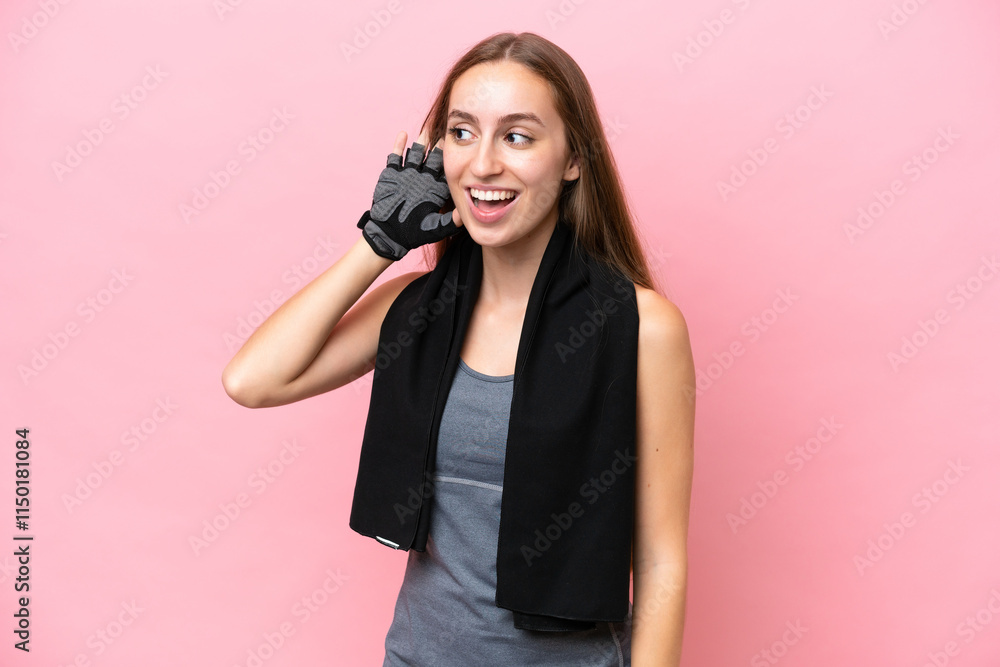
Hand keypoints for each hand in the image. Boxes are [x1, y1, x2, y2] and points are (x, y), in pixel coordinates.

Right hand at [357, 128, 462, 260]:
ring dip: (421, 142)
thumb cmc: (413, 233)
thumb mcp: (435, 228)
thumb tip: (465, 214)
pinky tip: (404, 134)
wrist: (389, 233)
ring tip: (427, 129)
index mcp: (434, 189)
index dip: (453, 160)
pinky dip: (399, 145)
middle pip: (432, 157)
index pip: (446, 170)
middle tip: (445, 133)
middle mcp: (423, 179)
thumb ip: (450, 222)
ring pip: (416, 153)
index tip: (461, 148)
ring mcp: (407, 175)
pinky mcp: (392, 174)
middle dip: (438, 146)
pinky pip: (396, 156)